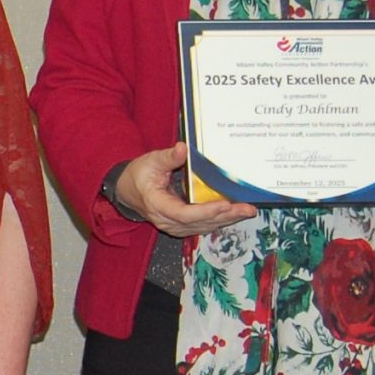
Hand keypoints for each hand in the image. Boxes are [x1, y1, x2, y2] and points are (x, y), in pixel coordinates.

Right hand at [115, 143, 257, 236]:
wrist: (127, 190)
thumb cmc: (139, 175)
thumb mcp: (151, 161)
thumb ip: (168, 157)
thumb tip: (183, 148)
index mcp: (158, 206)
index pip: (184, 214)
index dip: (205, 211)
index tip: (224, 204)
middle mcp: (167, 220)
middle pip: (199, 223)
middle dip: (225, 216)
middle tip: (247, 208)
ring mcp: (174, 226)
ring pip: (204, 226)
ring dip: (226, 220)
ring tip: (246, 211)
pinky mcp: (182, 225)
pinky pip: (203, 225)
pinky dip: (220, 220)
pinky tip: (235, 214)